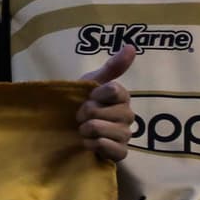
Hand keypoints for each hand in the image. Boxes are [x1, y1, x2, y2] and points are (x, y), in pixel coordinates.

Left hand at [76, 45, 135, 160]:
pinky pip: (114, 150)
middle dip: (87, 114)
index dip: (96, 95)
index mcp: (122, 96)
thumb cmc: (80, 102)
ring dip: (88, 130)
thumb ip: (112, 66)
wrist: (67, 129)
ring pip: (108, 131)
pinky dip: (96, 146)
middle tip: (80, 116)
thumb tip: (131, 46)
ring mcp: (126, 135)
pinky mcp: (121, 153)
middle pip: (108, 112)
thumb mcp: (91, 81)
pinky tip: (88, 143)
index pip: (115, 91)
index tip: (88, 97)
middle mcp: (128, 115)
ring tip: (82, 130)